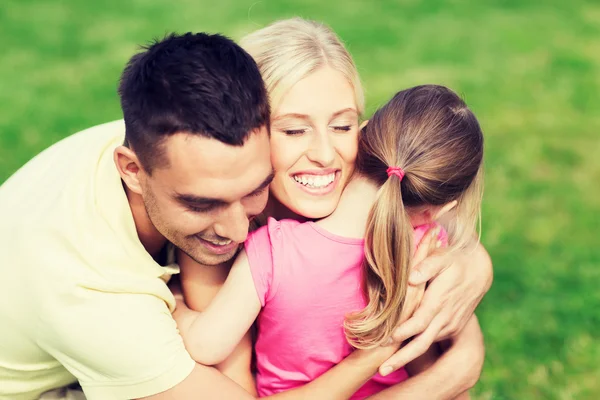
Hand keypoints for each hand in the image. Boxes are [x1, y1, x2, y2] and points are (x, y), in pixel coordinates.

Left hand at [379, 242, 491, 374]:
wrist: (479, 270)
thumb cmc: (454, 260)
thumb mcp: (442, 257)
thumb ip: (426, 266)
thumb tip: (411, 277)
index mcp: (439, 302)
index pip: (419, 322)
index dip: (403, 332)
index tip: (386, 340)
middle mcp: (445, 318)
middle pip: (421, 343)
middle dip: (402, 358)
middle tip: (382, 370)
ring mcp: (449, 325)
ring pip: (425, 345)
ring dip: (406, 356)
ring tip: (386, 366)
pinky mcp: (450, 327)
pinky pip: (431, 339)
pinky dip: (415, 347)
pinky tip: (399, 353)